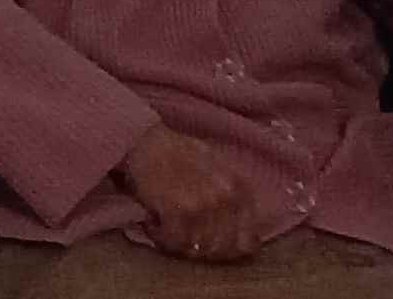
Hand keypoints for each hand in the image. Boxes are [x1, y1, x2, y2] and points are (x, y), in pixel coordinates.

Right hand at [115, 124, 279, 261]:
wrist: (146, 140)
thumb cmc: (180, 151)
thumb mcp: (218, 168)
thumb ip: (232, 197)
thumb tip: (243, 233)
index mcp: (239, 189)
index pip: (246, 242)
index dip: (230, 252)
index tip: (214, 249)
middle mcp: (225, 199)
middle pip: (220, 249)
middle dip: (202, 251)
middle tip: (186, 240)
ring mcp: (202, 206)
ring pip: (197, 248)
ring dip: (180, 244)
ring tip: (168, 230)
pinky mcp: (176, 211)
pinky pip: (174, 242)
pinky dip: (161, 238)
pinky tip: (154, 224)